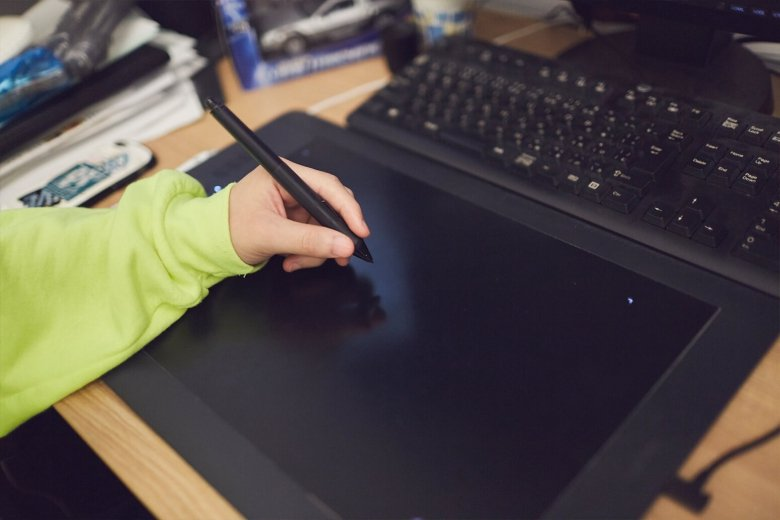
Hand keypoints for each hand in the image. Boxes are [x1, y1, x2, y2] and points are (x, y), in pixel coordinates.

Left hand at [228, 159, 369, 270]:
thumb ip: (309, 241)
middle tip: (339, 255)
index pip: (327, 186)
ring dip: (317, 249)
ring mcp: (296, 205)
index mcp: (284, 175)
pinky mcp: (297, 221)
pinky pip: (317, 237)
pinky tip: (293, 259)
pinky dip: (310, 252)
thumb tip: (342, 245)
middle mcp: (293, 186)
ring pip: (327, 227)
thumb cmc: (228, 228)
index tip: (359, 230)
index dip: (348, 209)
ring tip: (296, 261)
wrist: (212, 243)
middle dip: (333, 235)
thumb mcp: (270, 235)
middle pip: (332, 207)